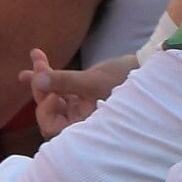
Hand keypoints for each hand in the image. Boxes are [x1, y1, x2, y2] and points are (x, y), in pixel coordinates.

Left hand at [17, 49, 137, 137]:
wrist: (144, 67)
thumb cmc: (123, 79)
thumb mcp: (92, 80)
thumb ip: (64, 81)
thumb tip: (37, 80)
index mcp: (83, 124)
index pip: (51, 125)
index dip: (46, 110)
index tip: (54, 93)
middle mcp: (78, 117)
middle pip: (49, 106)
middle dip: (41, 85)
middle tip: (39, 66)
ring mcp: (79, 104)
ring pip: (52, 93)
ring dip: (43, 75)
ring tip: (37, 56)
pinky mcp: (80, 92)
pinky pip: (59, 86)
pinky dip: (49, 74)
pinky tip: (39, 59)